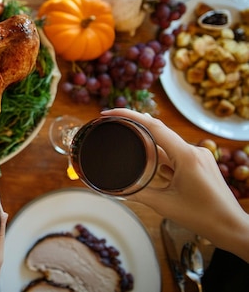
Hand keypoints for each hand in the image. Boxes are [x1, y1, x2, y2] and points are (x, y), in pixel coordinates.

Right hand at [101, 108, 248, 261]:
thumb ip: (137, 193)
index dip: (129, 115)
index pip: (153, 126)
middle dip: (135, 131)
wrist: (232, 228)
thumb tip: (114, 189)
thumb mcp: (163, 205)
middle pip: (158, 133)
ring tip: (130, 154)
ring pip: (167, 146)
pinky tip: (154, 171)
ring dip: (149, 149)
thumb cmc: (203, 217)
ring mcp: (200, 156)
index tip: (109, 113)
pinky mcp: (201, 164)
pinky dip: (162, 159)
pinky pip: (176, 155)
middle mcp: (194, 151)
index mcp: (186, 156)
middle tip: (114, 129)